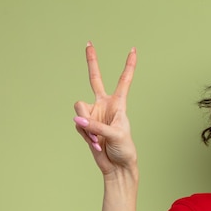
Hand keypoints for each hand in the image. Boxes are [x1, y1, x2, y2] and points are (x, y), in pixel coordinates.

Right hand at [73, 42, 137, 175]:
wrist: (117, 167)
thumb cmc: (124, 149)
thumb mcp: (116, 135)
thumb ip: (96, 126)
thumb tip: (77, 120)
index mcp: (119, 104)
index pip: (124, 81)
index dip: (129, 66)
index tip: (133, 49)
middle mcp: (104, 105)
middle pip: (95, 79)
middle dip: (92, 61)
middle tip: (88, 43)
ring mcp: (93, 114)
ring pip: (80, 109)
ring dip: (86, 126)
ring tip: (98, 139)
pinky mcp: (84, 125)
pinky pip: (78, 125)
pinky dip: (85, 136)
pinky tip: (95, 144)